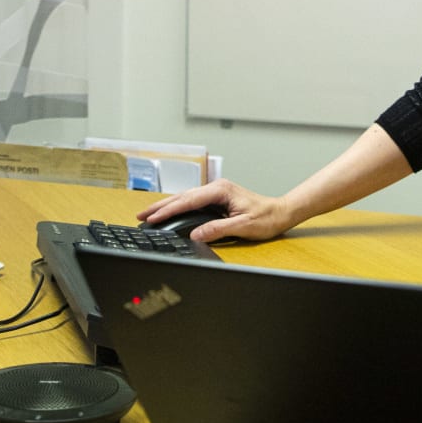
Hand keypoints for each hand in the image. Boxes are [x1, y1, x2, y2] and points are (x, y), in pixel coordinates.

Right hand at [136, 179, 299, 243]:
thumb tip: (196, 234)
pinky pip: (191, 201)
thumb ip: (218, 230)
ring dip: (166, 205)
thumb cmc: (266, 218)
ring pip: (185, 197)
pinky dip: (177, 206)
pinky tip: (169, 211)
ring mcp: (216, 191)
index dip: (168, 210)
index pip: (188, 200)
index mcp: (220, 190)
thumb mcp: (243, 226)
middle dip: (160, 206)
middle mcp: (216, 187)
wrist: (280, 212)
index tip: (153, 218)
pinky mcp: (217, 198)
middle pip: (182, 196)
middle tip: (141, 216)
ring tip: (148, 214)